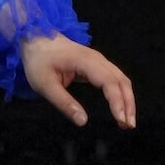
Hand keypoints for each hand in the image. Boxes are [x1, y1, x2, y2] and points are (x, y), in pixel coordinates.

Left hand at [20, 33, 136, 129]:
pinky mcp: (97, 64)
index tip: (121, 119)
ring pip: (121, 79)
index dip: (117, 101)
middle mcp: (97, 59)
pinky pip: (115, 78)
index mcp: (84, 61)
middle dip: (128, 103)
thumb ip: (64, 103)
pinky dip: (121, 93)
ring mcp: (98, 60)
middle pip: (120, 80)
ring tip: (127, 121)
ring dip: (127, 99)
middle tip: (128, 125)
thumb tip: (83, 121)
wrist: (36, 39)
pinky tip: (120, 108)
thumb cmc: (39, 61)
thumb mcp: (45, 85)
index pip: (108, 81)